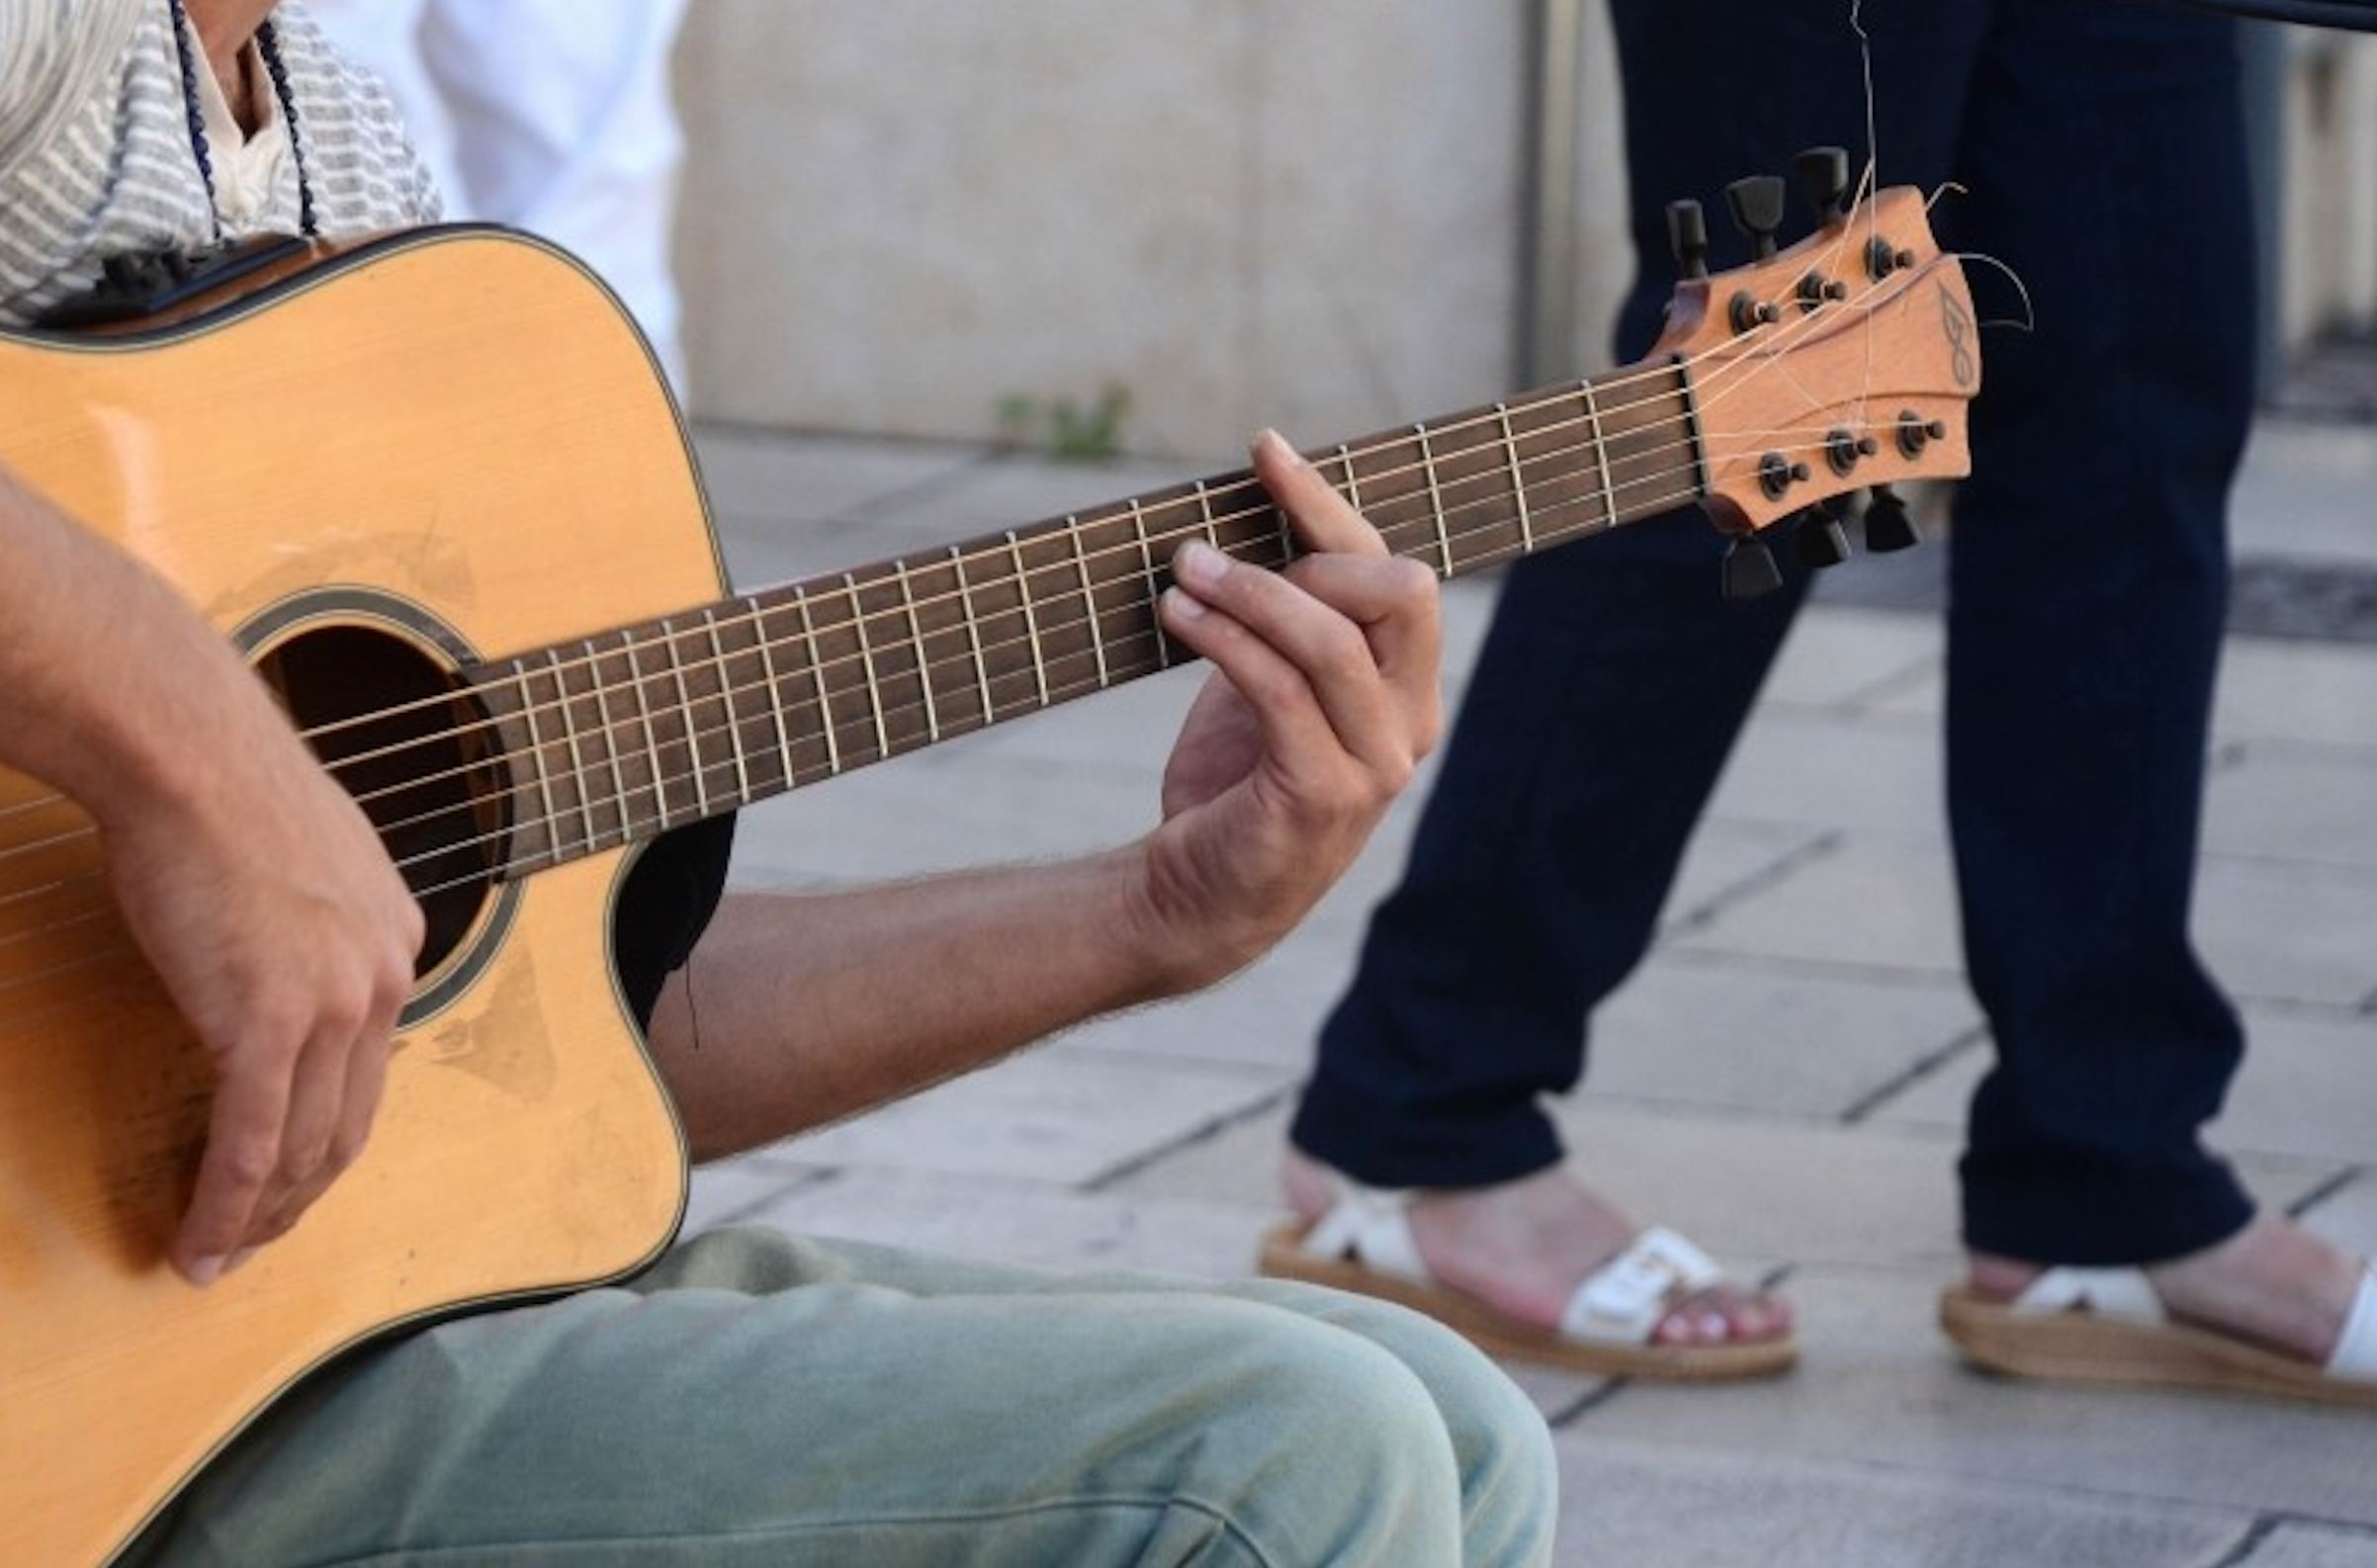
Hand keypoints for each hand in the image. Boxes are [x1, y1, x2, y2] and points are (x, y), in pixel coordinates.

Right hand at [102, 687, 422, 1287]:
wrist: (189, 754)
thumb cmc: (221, 791)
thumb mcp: (300, 862)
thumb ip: (308, 924)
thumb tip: (275, 963)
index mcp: (396, 942)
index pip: (369, 1069)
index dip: (326, 1137)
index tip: (287, 1179)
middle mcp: (383, 977)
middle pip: (350, 1122)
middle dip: (301, 1198)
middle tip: (251, 1245)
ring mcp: (335, 1003)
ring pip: (307, 1147)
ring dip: (259, 1219)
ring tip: (215, 1259)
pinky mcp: (269, 1020)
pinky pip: (254, 1141)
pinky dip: (226, 1204)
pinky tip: (198, 1242)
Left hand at [1140, 428, 1441, 977]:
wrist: (1195, 897)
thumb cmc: (1232, 784)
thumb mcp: (1267, 684)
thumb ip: (1287, 619)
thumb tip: (1259, 513)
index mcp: (1408, 689)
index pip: (1394, 572)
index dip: (1329, 504)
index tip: (1263, 450)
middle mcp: (1411, 724)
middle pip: (1399, 593)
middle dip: (1306, 554)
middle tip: (1213, 559)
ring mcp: (1376, 764)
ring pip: (1330, 640)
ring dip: (1248, 592)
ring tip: (1180, 575)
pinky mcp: (1323, 794)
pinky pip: (1281, 689)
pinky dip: (1224, 639)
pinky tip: (1177, 616)